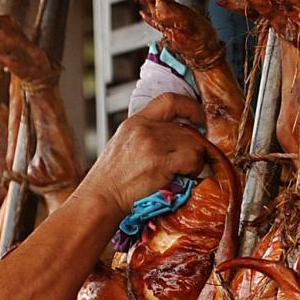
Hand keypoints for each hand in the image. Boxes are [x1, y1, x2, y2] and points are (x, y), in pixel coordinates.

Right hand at [74, 94, 208, 216]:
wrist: (101, 199)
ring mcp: (152, 144)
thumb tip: (173, 138)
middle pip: (186, 128)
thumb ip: (146, 136)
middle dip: (193, 147)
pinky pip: (192, 159)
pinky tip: (183, 177)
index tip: (199, 119)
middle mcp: (144, 128)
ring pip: (193, 143)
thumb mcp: (123, 145)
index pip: (170, 100)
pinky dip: (194, 169)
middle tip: (188, 163)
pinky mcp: (160, 162)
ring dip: (194, 160)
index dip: (190, 107)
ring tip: (183, 172)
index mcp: (135, 121)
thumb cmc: (111, 181)